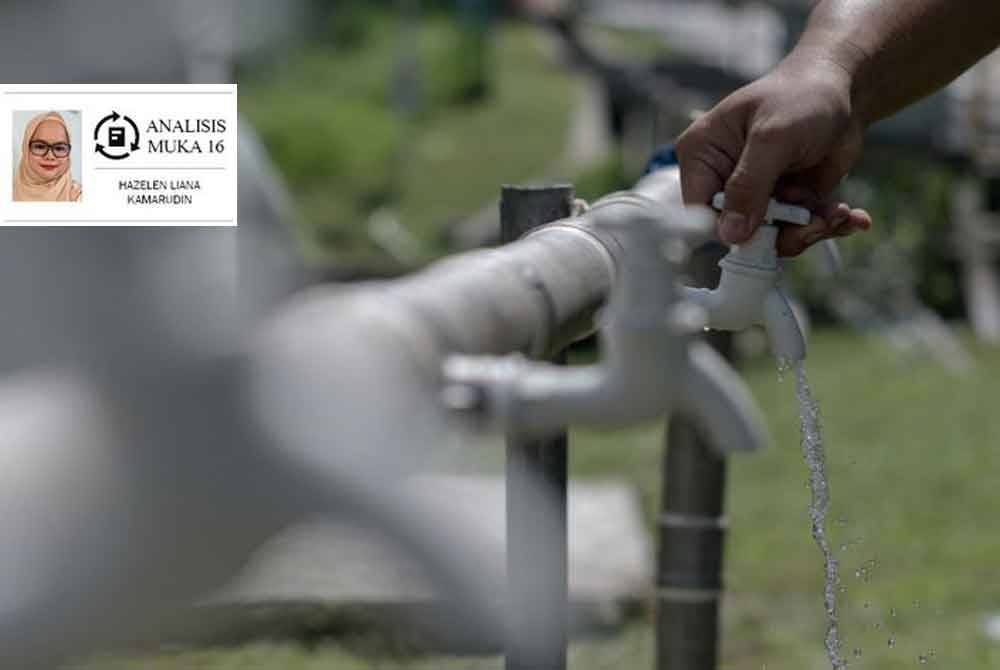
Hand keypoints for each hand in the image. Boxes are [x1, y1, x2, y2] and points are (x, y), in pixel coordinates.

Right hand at [676, 54, 872, 255]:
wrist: (846, 88)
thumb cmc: (802, 96)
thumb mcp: (774, 137)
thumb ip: (749, 185)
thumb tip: (730, 234)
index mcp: (702, 156)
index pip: (700, 210)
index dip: (729, 229)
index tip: (767, 234)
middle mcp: (723, 180)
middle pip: (738, 231)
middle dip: (782, 233)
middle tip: (819, 223)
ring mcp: (755, 195)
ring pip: (772, 237)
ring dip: (810, 231)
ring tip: (840, 214)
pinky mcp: (784, 203)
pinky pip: (798, 230)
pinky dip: (827, 225)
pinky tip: (853, 217)